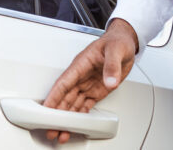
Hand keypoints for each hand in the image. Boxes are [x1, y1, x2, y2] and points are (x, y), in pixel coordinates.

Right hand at [42, 19, 138, 143]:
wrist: (125, 42)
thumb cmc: (117, 41)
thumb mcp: (116, 50)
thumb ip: (112, 66)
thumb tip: (110, 82)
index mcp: (81, 64)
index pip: (64, 83)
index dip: (54, 97)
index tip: (47, 109)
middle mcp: (81, 76)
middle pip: (65, 97)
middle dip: (57, 114)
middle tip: (51, 128)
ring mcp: (87, 84)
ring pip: (73, 104)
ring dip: (67, 118)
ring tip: (61, 132)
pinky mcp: (96, 90)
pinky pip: (85, 105)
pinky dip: (80, 116)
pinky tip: (75, 125)